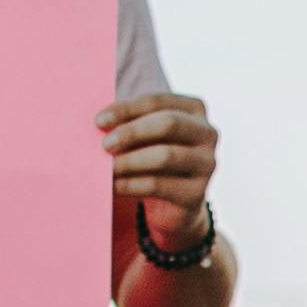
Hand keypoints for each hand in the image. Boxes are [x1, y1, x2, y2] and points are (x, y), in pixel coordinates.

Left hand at [99, 88, 220, 250]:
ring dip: (130, 161)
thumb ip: (128, 124)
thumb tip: (100, 122)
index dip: (127, 109)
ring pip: (165, 156)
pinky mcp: (196, 194)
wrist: (173, 204)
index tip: (99, 121)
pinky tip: (114, 185)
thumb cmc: (152, 158)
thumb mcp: (145, 136)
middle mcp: (207, 133)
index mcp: (194, 109)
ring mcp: (206, 164)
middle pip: (168, 124)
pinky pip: (159, 185)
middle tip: (105, 144)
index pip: (158, 102)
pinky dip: (131, 184)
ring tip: (107, 168)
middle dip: (132, 132)